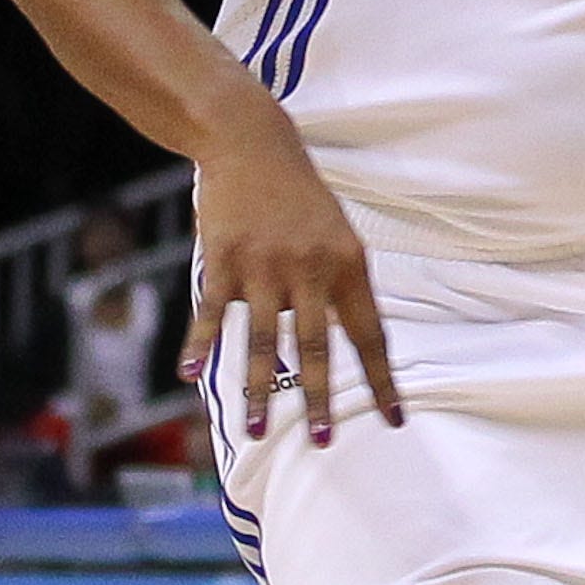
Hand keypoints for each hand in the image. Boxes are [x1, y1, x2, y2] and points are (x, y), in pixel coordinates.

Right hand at [179, 123, 402, 446]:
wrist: (252, 143)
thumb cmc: (299, 199)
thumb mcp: (337, 236)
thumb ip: (341, 287)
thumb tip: (349, 342)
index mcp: (347, 264)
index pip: (370, 334)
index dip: (382, 380)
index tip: (395, 419)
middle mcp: (309, 268)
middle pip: (316, 346)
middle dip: (319, 398)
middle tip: (323, 440)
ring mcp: (264, 265)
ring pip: (262, 340)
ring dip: (259, 390)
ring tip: (257, 431)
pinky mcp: (223, 258)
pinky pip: (211, 312)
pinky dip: (199, 346)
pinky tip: (189, 376)